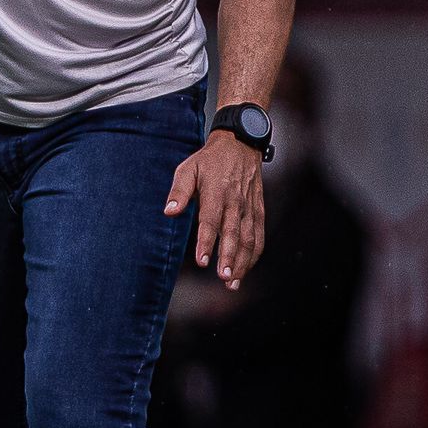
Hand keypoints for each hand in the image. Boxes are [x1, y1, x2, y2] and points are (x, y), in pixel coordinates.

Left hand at [165, 130, 264, 288]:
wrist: (240, 145)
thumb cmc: (209, 161)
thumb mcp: (188, 168)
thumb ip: (179, 191)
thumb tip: (168, 212)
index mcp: (216, 192)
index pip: (211, 221)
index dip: (207, 242)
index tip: (202, 261)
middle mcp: (235, 201)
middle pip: (233, 233)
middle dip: (229, 257)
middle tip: (223, 278)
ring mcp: (249, 207)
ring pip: (248, 239)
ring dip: (243, 262)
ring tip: (233, 282)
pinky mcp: (258, 210)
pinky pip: (259, 235)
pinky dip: (254, 254)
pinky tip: (246, 269)